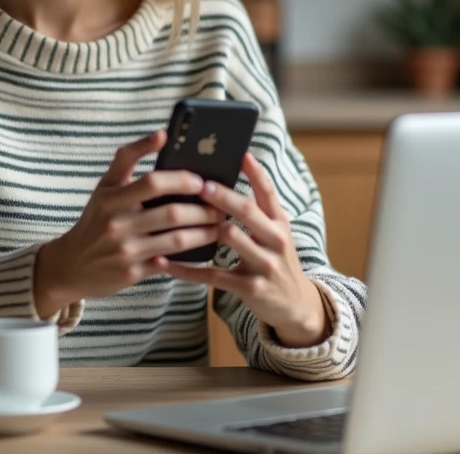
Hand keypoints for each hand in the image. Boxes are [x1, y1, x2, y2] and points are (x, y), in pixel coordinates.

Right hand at [33, 130, 223, 317]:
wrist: (70, 265)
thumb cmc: (95, 219)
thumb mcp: (104, 186)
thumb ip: (129, 157)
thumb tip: (163, 134)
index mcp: (111, 197)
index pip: (153, 182)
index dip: (182, 180)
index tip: (201, 181)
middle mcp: (116, 223)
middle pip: (172, 213)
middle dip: (203, 209)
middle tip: (221, 205)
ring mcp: (124, 250)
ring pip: (177, 240)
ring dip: (204, 232)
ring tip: (219, 225)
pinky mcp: (132, 273)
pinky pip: (170, 262)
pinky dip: (189, 255)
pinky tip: (203, 248)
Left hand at [164, 154, 330, 348]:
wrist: (294, 303)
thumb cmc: (275, 259)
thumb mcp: (276, 233)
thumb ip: (258, 211)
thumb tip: (231, 179)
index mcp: (280, 223)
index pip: (269, 193)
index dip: (256, 174)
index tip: (241, 155)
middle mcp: (276, 240)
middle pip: (248, 212)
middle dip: (223, 196)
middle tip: (200, 184)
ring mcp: (265, 265)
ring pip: (231, 238)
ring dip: (203, 227)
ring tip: (177, 217)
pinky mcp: (250, 288)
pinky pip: (212, 275)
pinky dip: (186, 270)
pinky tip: (165, 262)